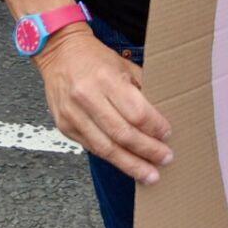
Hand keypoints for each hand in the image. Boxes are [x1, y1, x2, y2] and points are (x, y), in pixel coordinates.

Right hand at [35, 25, 172, 183]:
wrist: (59, 53)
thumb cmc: (95, 58)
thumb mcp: (123, 65)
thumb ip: (140, 89)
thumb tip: (160, 115)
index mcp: (106, 78)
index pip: (135, 112)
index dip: (154, 127)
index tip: (167, 135)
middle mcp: (87, 97)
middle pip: (122, 134)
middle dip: (146, 151)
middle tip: (165, 159)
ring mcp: (73, 115)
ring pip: (106, 148)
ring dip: (130, 164)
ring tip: (149, 174)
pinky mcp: (65, 127)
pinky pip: (92, 148)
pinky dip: (112, 158)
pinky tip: (126, 165)